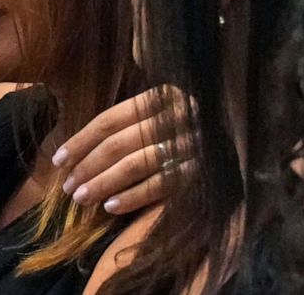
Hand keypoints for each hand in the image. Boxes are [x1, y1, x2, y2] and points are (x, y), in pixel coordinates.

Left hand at [51, 87, 194, 214]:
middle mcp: (178, 115)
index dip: (81, 140)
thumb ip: (129, 121)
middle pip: (119, 143)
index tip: (58, 160)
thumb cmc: (189, 129)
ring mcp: (192, 143)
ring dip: (103, 184)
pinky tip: (111, 207)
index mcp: (163, 96)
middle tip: (67, 187)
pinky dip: (133, 196)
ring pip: (135, 164)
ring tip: (82, 199)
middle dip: (88, 166)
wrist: (244, 141)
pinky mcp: (203, 171)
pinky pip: (160, 185)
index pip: (111, 120)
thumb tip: (76, 146)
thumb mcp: (162, 113)